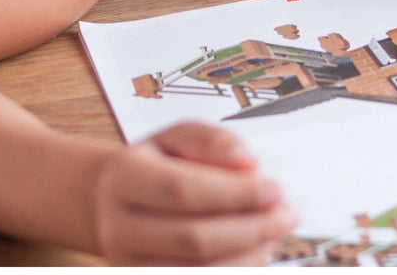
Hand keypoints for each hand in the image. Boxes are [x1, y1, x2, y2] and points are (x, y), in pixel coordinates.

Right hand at [94, 121, 296, 264]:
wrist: (107, 202)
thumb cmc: (155, 163)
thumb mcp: (177, 136)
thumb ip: (213, 140)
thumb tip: (250, 163)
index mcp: (124, 178)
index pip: (183, 190)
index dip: (234, 193)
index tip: (277, 188)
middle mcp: (118, 228)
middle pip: (191, 238)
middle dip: (249, 228)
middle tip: (289, 214)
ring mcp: (126, 266)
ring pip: (194, 271)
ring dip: (246, 256)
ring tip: (276, 233)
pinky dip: (233, 271)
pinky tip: (257, 253)